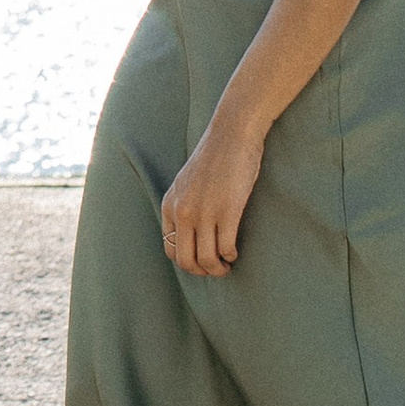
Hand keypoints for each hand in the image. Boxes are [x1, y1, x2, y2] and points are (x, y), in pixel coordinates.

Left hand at [160, 104, 265, 276]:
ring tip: (227, 264)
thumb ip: (184, 205)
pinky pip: (225, 249)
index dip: (186, 261)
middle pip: (186, 260)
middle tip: (216, 269)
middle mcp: (183, 211)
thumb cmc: (215, 157)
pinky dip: (230, 256)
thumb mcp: (187, 182)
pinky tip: (235, 251)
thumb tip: (191, 235)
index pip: (170, 249)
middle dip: (202, 272)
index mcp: (170, 205)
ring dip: (218, 269)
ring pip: (206, 260)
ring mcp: (204, 212)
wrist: (232, 134)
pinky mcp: (227, 211)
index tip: (201, 260)